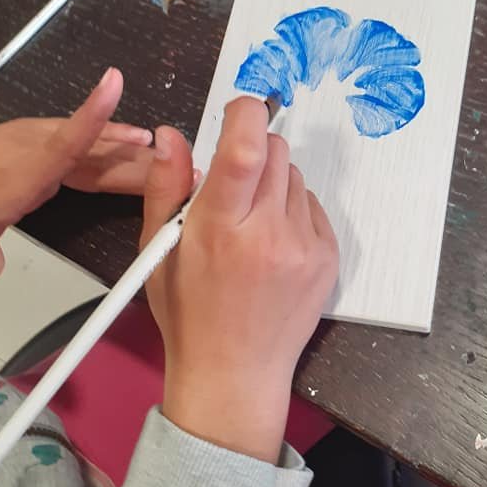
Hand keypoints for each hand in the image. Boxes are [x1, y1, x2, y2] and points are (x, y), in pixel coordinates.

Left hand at [0, 68, 152, 280]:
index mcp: (21, 171)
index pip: (64, 140)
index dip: (93, 115)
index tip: (113, 83)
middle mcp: (33, 149)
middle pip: (95, 149)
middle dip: (138, 156)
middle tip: (179, 163)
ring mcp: (38, 145)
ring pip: (94, 146)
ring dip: (132, 153)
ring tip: (169, 160)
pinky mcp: (40, 148)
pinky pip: (85, 146)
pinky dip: (113, 147)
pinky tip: (133, 147)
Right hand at [142, 97, 338, 463]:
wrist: (235, 374)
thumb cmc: (190, 314)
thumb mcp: (159, 252)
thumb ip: (167, 187)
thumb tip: (172, 134)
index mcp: (221, 229)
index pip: (245, 148)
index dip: (244, 114)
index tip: (237, 111)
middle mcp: (269, 233)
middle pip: (275, 149)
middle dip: (252, 150)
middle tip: (234, 185)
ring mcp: (305, 246)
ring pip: (294, 175)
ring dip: (271, 182)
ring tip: (251, 222)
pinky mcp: (328, 257)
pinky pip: (312, 205)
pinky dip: (291, 209)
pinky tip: (272, 242)